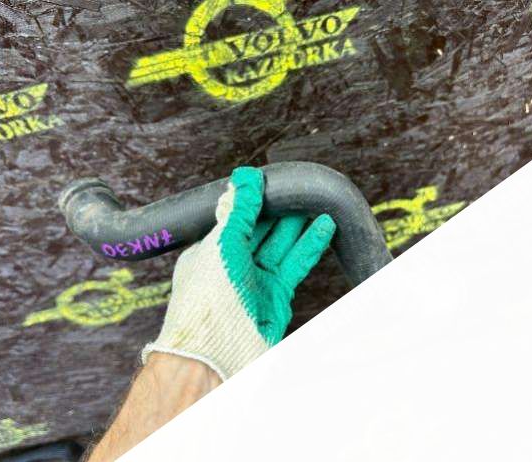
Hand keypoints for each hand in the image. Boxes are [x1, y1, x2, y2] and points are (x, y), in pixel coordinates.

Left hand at [142, 166, 335, 379]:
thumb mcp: (221, 244)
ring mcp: (255, 280)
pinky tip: (324, 226)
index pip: (234, 216)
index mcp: (210, 250)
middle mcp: (232, 264)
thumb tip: (242, 178)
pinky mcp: (276, 294)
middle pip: (260, 228)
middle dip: (278, 208)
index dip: (252, 198)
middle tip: (296, 186)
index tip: (270, 178)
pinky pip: (296, 263)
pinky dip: (310, 244)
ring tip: (314, 199)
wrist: (216, 352)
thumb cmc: (207, 299)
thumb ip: (236, 212)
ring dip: (297, 223)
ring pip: (280, 244)